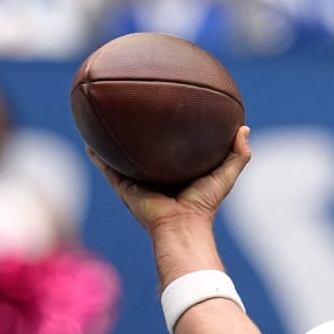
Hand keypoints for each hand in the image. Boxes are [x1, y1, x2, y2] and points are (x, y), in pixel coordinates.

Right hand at [89, 126, 251, 234]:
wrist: (181, 224)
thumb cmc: (204, 204)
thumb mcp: (225, 175)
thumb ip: (238, 155)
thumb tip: (244, 128)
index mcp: (177, 171)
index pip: (173, 148)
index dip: (171, 132)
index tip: (170, 111)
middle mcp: (155, 175)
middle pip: (145, 149)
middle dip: (140, 132)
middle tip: (134, 108)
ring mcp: (138, 180)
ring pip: (122, 156)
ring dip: (112, 140)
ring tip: (104, 119)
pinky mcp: (124, 187)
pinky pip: (107, 168)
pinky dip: (97, 156)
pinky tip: (88, 141)